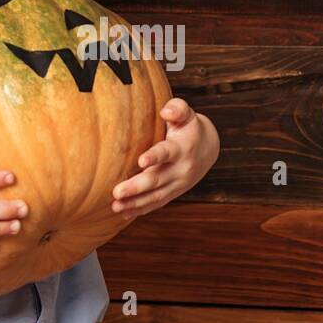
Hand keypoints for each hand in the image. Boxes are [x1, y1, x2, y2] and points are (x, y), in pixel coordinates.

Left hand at [111, 97, 219, 220]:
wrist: (207, 149)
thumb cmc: (188, 126)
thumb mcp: (186, 114)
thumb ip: (177, 109)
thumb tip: (166, 112)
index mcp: (182, 148)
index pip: (167, 152)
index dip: (155, 156)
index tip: (141, 160)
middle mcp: (181, 169)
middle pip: (158, 179)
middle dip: (137, 187)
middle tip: (116, 192)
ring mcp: (178, 184)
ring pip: (156, 196)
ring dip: (135, 203)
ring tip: (115, 206)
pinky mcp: (173, 193)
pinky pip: (157, 203)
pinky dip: (140, 210)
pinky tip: (123, 213)